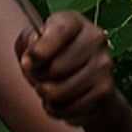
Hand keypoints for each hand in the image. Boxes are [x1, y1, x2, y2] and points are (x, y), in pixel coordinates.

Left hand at [15, 11, 116, 127]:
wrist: (84, 82)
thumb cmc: (50, 58)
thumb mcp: (32, 44)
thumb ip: (26, 43)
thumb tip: (32, 54)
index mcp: (74, 21)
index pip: (59, 32)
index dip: (39, 51)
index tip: (27, 63)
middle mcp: (95, 38)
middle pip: (55, 68)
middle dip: (38, 78)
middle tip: (38, 77)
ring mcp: (104, 65)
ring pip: (59, 92)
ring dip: (45, 96)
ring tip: (47, 90)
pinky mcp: (105, 91)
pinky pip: (68, 108)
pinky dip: (55, 109)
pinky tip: (59, 102)